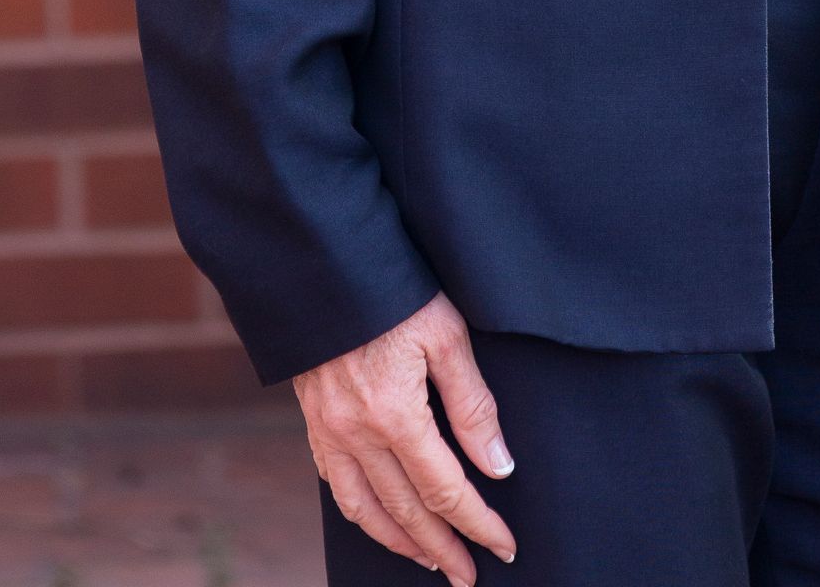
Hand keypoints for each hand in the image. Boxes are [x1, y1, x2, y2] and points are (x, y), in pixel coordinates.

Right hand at [294, 292, 515, 579]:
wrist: (326, 263)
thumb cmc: (395, 289)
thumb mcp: (447, 334)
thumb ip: (473, 404)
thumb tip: (499, 467)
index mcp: (395, 414)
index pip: (446, 489)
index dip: (477, 523)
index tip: (505, 544)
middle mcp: (357, 434)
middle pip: (406, 511)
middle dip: (443, 548)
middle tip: (470, 575)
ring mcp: (330, 432)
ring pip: (366, 510)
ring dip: (400, 542)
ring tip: (430, 559)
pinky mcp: (314, 422)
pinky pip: (336, 487)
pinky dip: (363, 514)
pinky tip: (381, 519)